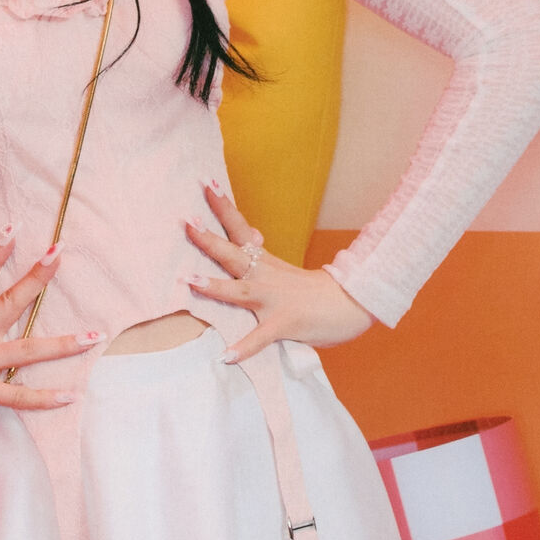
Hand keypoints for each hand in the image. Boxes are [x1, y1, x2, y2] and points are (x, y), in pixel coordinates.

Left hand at [185, 183, 373, 363]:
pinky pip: (261, 338)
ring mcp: (275, 301)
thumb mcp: (283, 269)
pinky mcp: (285, 324)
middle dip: (208, 239)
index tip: (205, 184)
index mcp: (265, 263)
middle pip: (233, 253)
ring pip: (240, 291)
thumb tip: (249, 235)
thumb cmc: (314, 290)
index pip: (241, 229)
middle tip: (187, 222)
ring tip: (189, 280)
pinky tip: (227, 355)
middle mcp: (266, 277)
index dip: (223, 208)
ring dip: (215, 286)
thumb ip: (261, 257)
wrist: (352, 304)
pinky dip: (244, 347)